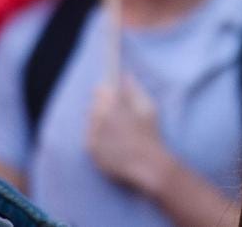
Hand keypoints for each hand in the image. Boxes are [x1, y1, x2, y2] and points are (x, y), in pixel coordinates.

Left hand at [86, 75, 169, 193]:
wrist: (148, 165)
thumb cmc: (151, 134)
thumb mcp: (148, 107)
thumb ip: (134, 89)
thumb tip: (126, 75)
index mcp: (112, 104)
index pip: (100, 90)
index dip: (106, 92)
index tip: (112, 95)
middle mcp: (98, 117)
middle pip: (93, 106)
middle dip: (102, 108)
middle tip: (117, 118)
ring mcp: (93, 134)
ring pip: (91, 122)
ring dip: (99, 123)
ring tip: (116, 133)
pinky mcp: (90, 150)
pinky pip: (90, 137)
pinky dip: (98, 138)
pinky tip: (112, 143)